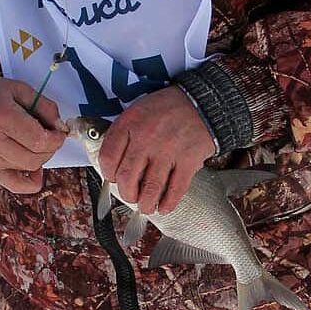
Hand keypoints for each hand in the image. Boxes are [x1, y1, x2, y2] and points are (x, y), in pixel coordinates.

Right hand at [0, 75, 65, 193]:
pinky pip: (13, 184)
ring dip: (41, 158)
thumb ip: (42, 104)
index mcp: (2, 116)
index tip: (59, 132)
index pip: (39, 139)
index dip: (56, 138)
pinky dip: (29, 182)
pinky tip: (35, 170)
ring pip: (27, 168)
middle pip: (35, 157)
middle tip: (52, 136)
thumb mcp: (16, 88)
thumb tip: (59, 124)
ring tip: (38, 143)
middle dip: (51, 148)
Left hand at [99, 86, 215, 214]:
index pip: (108, 157)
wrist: (202, 102)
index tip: (113, 178)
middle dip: (126, 193)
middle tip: (131, 196)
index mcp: (130, 124)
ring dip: (145, 204)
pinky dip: (168, 203)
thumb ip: (124, 133)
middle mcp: (146, 138)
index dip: (108, 174)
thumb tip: (114, 164)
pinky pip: (175, 189)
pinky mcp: (188, 161)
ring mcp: (168, 150)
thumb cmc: (168, 108)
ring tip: (146, 206)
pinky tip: (165, 206)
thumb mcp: (138, 110)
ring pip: (149, 188)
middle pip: (126, 177)